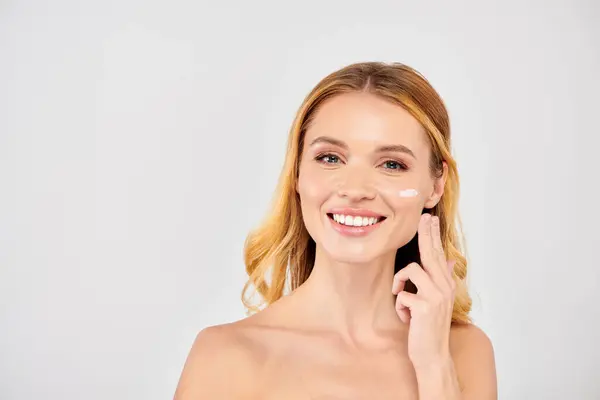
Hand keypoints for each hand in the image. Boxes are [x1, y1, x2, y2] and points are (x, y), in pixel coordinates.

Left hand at [391, 213, 455, 369]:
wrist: (433, 355)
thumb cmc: (430, 327)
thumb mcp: (438, 302)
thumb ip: (442, 279)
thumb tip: (450, 261)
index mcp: (446, 285)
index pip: (439, 254)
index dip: (433, 235)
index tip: (429, 219)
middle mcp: (444, 287)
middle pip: (430, 254)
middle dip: (425, 234)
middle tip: (422, 218)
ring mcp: (436, 296)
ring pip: (412, 270)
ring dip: (399, 284)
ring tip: (401, 300)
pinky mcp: (425, 306)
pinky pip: (402, 294)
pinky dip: (400, 307)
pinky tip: (407, 318)